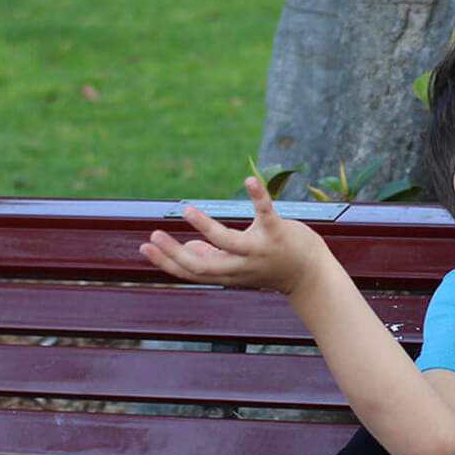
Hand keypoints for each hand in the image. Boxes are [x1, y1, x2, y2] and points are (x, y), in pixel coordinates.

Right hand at [138, 175, 326, 294]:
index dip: (166, 262)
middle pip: (201, 265)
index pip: (191, 272)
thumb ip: (214, 257)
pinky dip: (258, 196)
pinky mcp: (278, 233)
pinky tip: (249, 180)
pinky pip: (266, 213)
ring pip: (228, 242)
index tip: (144, 247)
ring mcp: (259, 250)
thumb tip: (188, 247)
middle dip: (175, 252)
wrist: (310, 274)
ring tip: (187, 209)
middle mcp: (240, 265)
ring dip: (205, 226)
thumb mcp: (240, 266)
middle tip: (154, 234)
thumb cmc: (271, 264)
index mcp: (227, 272)